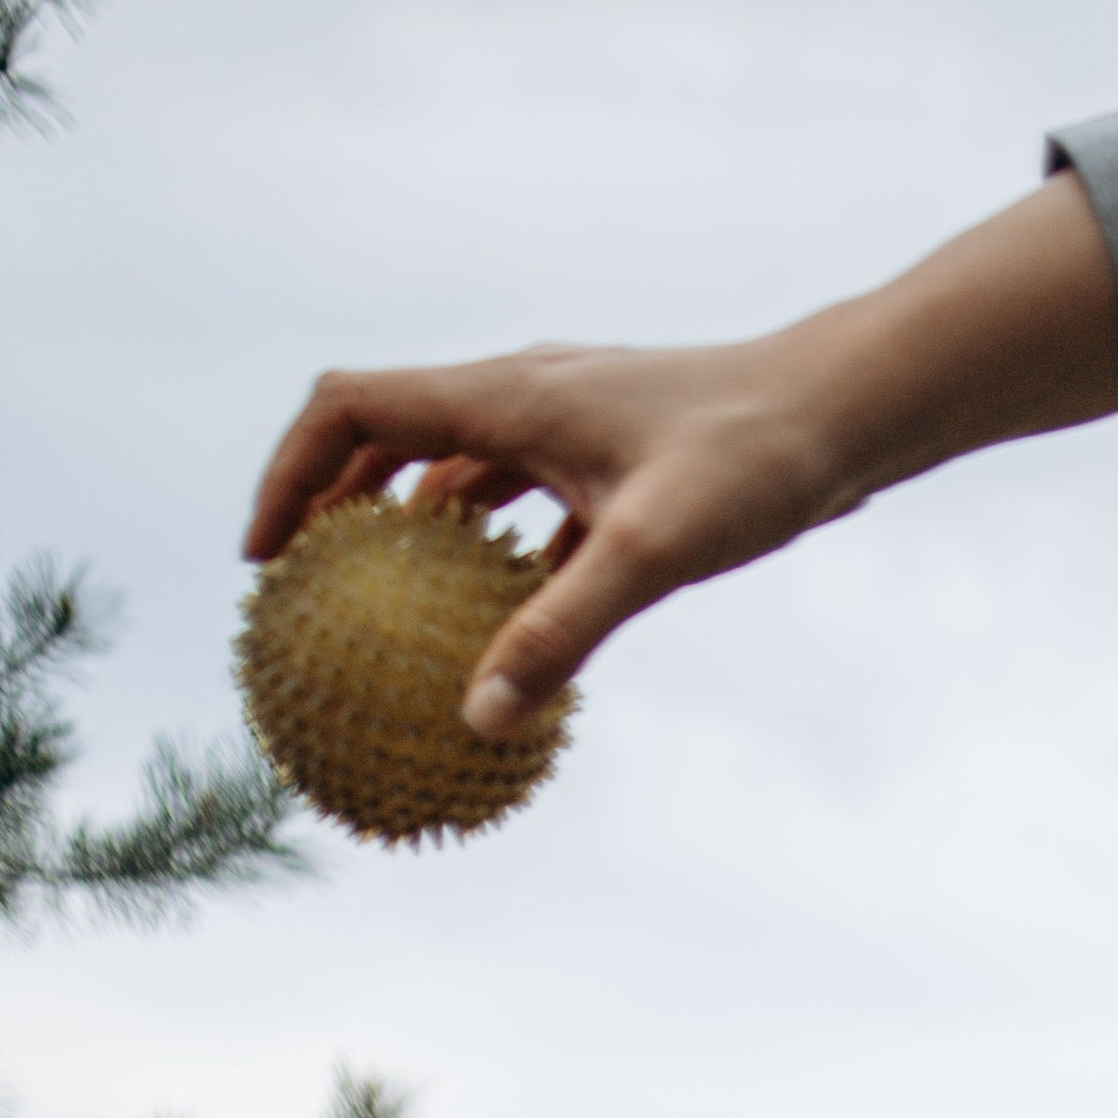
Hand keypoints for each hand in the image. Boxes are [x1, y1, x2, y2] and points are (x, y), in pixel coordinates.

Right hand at [243, 176, 1117, 736]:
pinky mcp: (617, 465)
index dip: (289, 474)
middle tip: (301, 596)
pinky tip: (506, 637)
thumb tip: (478, 722)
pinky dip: (497, 563)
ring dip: (413, 536)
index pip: (353, 410)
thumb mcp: (653, 553)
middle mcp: (528, 397)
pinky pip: (527, 512)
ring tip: (385, 622)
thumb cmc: (758, 459)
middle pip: (390, 438)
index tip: (265, 558)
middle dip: (332, 508)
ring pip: (459, 475)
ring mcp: (572, 428)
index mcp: (510, 395)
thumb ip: (559, 633)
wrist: (852, 409)